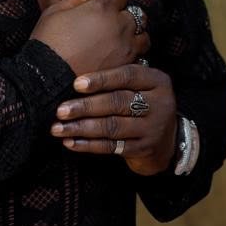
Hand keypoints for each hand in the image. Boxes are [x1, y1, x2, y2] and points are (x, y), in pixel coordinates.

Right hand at [30, 0, 150, 76]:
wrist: (47, 78)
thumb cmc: (48, 43)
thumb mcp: (54, 10)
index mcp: (103, 7)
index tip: (102, 7)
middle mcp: (120, 25)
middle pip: (136, 15)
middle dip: (125, 17)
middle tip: (111, 25)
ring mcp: (125, 48)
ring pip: (143, 37)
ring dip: (134, 37)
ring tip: (120, 43)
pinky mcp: (125, 68)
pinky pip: (139, 59)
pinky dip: (132, 57)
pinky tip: (118, 59)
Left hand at [50, 63, 177, 175]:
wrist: (167, 140)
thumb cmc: (143, 104)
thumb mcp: (141, 85)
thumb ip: (118, 78)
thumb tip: (76, 76)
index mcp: (157, 81)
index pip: (128, 76)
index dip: (101, 79)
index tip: (76, 84)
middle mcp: (160, 104)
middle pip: (118, 102)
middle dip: (86, 106)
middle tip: (61, 110)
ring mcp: (153, 129)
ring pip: (113, 126)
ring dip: (82, 127)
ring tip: (58, 128)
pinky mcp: (144, 149)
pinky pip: (112, 147)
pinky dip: (88, 144)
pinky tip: (71, 142)